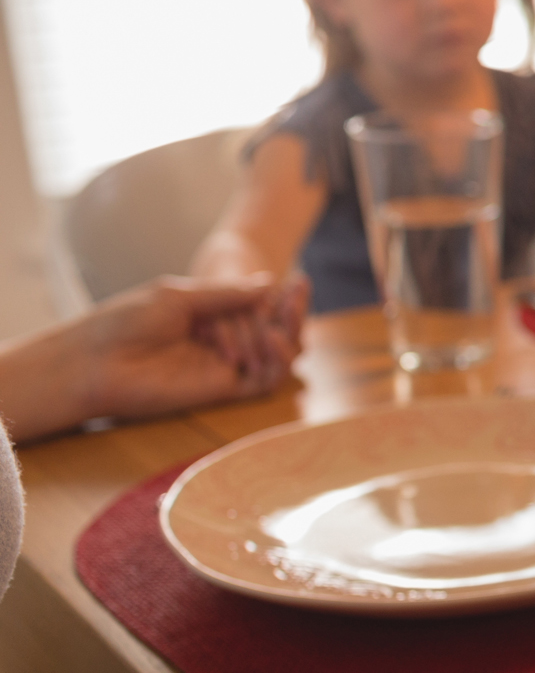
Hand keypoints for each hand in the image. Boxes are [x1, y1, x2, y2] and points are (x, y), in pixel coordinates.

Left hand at [78, 276, 304, 421]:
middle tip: (299, 290)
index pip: (259, 308)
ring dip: (290, 334)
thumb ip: (225, 293)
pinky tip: (273, 339)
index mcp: (209, 316)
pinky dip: (277, 361)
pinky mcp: (223, 390)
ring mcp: (224, 366)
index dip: (282, 298)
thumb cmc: (127, 322)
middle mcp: (222, 341)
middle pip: (274, 330)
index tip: (297, 281)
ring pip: (275, 356)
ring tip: (286, 315)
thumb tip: (268, 282)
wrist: (97, 363)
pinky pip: (263, 380)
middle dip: (292, 312)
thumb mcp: (180, 295)